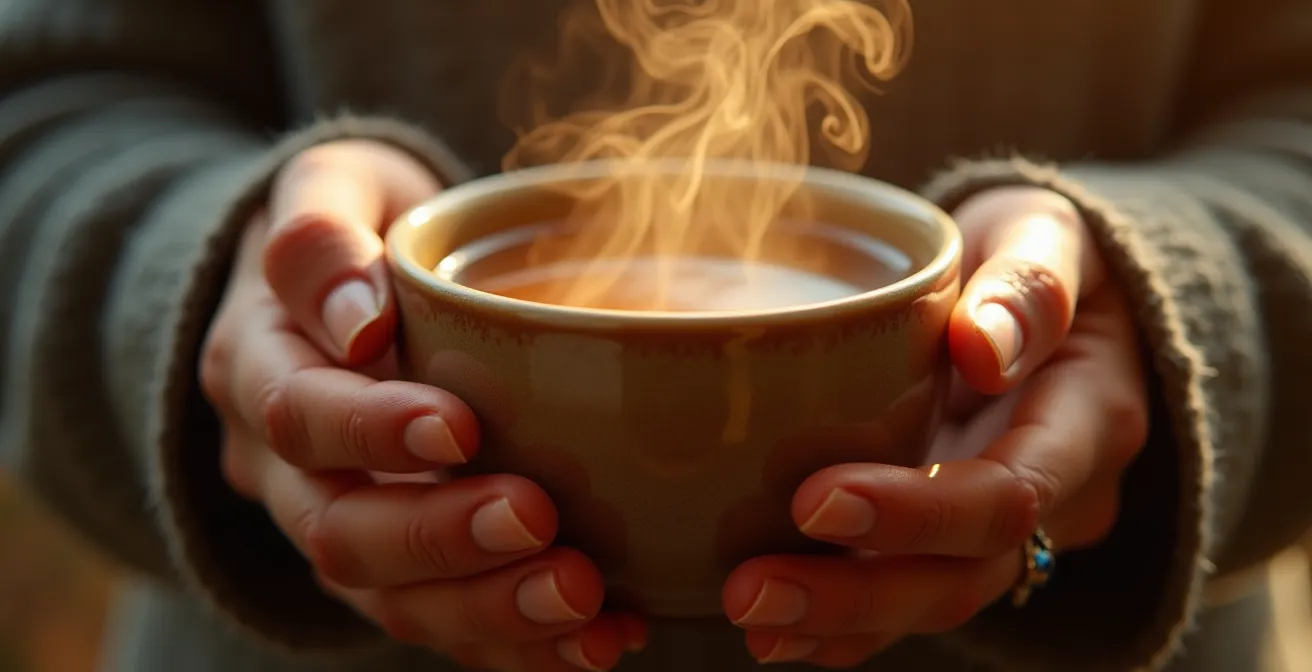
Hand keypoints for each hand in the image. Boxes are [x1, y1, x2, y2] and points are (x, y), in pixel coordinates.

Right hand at [200, 141, 643, 670]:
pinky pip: (445, 623)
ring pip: (393, 598)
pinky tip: (601, 637)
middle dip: (441, 539)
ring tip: (586, 602)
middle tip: (540, 523)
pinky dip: (518, 642)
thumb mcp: (329, 188)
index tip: (461, 427)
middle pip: (339, 532)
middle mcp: (287, 467)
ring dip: (490, 611)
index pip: (300, 415)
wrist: (348, 287)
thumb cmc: (357, 225)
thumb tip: (356, 316)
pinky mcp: (398, 564)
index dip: (373, 432)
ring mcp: (341, 523)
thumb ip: (320, 234)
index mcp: (258, 367)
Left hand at [722, 186, 1149, 665]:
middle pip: (966, 573)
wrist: (1048, 290)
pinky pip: (911, 593)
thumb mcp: (1046, 235)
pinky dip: (846, 624)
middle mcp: (1058, 493)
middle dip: (858, 594)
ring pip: (936, 598)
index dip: (916, 512)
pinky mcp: (958, 533)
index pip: (1009, 493)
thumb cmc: (1037, 249)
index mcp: (1087, 419)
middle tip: (751, 590)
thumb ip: (1029, 283)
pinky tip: (775, 633)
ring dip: (840, 620)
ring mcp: (1008, 525)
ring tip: (750, 618)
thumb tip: (983, 349)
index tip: (814, 499)